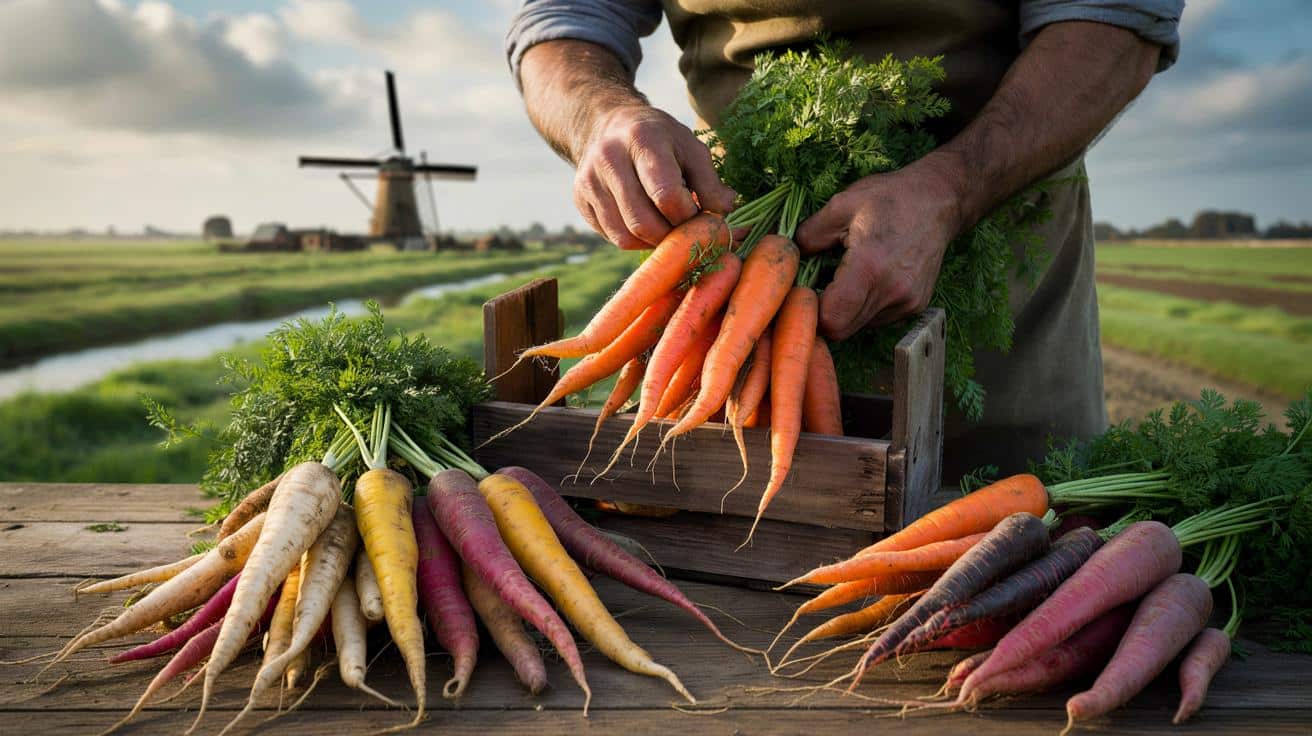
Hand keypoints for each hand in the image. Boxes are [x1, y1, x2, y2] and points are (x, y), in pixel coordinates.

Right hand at [574, 105, 735, 249]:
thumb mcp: (691, 148)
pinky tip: (650, 225)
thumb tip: (727, 215)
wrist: (610, 125)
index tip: (702, 215)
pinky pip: (612, 237)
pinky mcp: (580, 199)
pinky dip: (636, 241)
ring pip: (625, 237)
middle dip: (672, 236)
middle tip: (688, 231)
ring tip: (670, 229)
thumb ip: (711, 182)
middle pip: (643, 222)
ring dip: (654, 244)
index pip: (667, 196)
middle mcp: (609, 158)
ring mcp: (589, 181)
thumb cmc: (661, 139)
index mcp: (642, 139)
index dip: (690, 216)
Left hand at [794, 161, 961, 339]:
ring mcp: (906, 303)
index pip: (829, 319)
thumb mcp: (841, 205)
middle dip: (821, 315)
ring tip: (842, 281)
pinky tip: (864, 282)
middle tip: (815, 288)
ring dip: (843, 313)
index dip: (808, 311)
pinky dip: (862, 309)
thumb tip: (787, 260)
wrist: (940, 201)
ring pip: (858, 329)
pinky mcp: (915, 307)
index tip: (801, 292)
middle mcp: (892, 292)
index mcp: (870, 266)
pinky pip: (876, 321)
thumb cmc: (889, 198)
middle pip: (841, 330)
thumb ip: (808, 236)